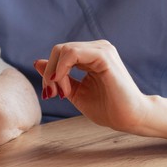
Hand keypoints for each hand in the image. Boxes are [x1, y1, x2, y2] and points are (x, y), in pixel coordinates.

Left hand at [35, 40, 151, 131]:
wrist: (129, 119)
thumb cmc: (107, 108)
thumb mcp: (75, 92)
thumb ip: (59, 77)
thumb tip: (37, 62)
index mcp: (91, 55)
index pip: (60, 53)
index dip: (49, 73)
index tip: (51, 95)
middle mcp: (97, 48)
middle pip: (59, 49)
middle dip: (49, 73)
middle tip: (53, 95)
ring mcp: (102, 49)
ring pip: (64, 50)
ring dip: (56, 73)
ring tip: (63, 94)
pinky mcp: (104, 56)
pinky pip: (72, 53)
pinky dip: (62, 70)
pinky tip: (65, 88)